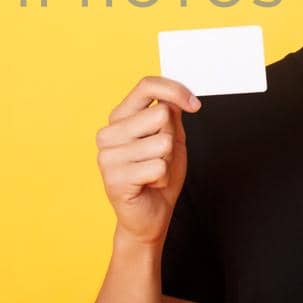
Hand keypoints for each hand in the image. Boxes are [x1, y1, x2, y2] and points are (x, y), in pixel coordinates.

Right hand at [96, 76, 200, 246]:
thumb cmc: (158, 176)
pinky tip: (149, 184)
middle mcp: (108, 133)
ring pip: (162, 142)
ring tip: (153, 173)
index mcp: (119, 118)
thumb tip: (177, 95)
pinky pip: (158, 167)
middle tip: (160, 157)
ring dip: (167, 161)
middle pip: (160, 114)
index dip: (174, 90)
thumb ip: (171, 115)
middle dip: (172, 138)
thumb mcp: (171, 139)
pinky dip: (163, 178)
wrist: (149, 217)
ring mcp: (107, 156)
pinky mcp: (115, 178)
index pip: (146, 86)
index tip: (194, 105)